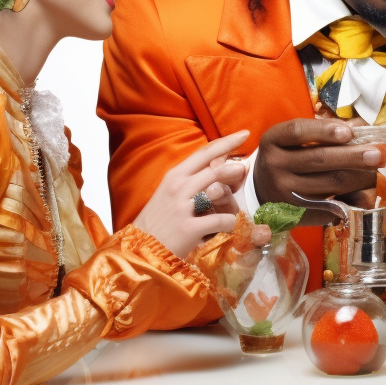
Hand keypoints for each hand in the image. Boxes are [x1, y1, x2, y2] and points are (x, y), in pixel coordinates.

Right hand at [134, 131, 248, 259]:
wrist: (141, 250)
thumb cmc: (158, 221)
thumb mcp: (170, 193)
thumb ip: (192, 179)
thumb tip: (220, 165)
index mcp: (174, 176)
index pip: (204, 152)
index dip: (227, 142)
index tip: (244, 134)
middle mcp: (178, 187)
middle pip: (217, 169)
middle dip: (236, 170)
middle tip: (244, 173)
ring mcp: (183, 207)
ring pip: (222, 192)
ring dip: (232, 201)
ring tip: (229, 211)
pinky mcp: (190, 228)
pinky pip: (222, 220)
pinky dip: (229, 224)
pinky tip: (224, 228)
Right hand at [252, 119, 383, 219]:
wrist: (263, 191)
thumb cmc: (287, 157)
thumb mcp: (294, 141)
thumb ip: (323, 133)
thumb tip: (361, 129)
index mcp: (273, 141)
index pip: (297, 131)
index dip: (324, 131)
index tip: (349, 132)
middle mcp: (274, 166)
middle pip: (319, 159)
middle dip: (353, 156)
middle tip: (379, 154)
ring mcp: (284, 192)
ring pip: (329, 184)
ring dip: (359, 177)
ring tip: (377, 170)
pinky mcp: (296, 213)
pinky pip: (329, 206)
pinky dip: (350, 199)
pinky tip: (365, 194)